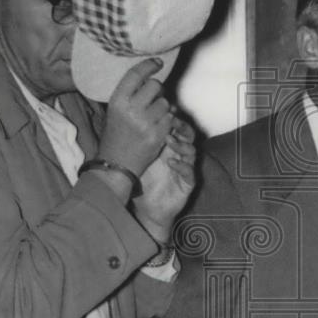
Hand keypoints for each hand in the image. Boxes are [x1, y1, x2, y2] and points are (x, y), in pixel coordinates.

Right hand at [98, 58, 172, 175]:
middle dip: (157, 91)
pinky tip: (157, 127)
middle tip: (152, 99)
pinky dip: (167, 121)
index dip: (149, 65)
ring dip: (163, 107)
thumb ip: (131, 94)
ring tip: (152, 117)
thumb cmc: (117, 134)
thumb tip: (152, 77)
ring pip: (166, 103)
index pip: (136, 75)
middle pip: (155, 86)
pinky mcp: (157, 135)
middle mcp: (131, 110)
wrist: (117, 163)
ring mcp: (145, 123)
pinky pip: (170, 118)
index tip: (158, 62)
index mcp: (118, 101)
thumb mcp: (116, 110)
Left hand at [135, 117, 196, 238]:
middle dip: (181, 126)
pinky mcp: (188, 183)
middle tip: (171, 121)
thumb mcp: (138, 158)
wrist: (148, 208)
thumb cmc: (143, 181)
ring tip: (168, 140)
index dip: (172, 117)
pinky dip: (182, 165)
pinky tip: (171, 162)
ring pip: (191, 150)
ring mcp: (185, 168)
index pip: (175, 127)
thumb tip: (126, 118)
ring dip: (181, 144)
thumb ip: (136, 141)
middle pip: (187, 134)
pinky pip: (190, 171)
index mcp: (168, 146)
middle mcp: (179, 154)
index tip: (164, 109)